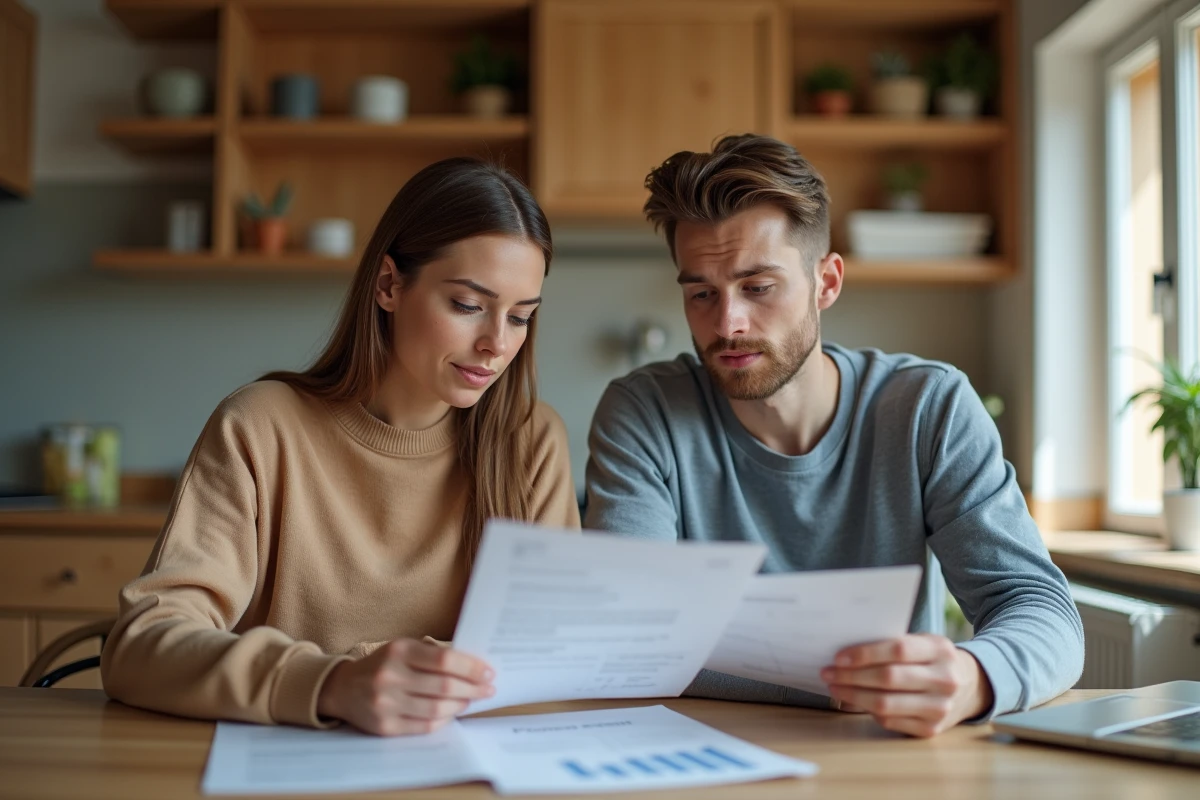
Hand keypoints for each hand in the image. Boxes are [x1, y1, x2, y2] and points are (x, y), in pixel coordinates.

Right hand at [317, 638, 494, 735]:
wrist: (342, 688)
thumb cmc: (382, 665)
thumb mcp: (402, 648)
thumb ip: (432, 654)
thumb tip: (471, 665)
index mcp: (398, 652)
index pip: (444, 660)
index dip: (470, 667)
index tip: (488, 672)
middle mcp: (391, 677)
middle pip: (444, 686)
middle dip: (472, 688)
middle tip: (487, 688)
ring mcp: (386, 704)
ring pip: (436, 709)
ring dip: (460, 705)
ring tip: (471, 700)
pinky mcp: (385, 726)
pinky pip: (423, 725)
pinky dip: (443, 720)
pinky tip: (451, 713)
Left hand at [820, 634, 992, 737]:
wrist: (971, 686)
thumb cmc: (934, 659)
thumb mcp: (924, 642)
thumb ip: (894, 644)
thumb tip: (846, 652)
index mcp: (940, 650)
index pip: (898, 650)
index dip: (865, 654)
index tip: (838, 657)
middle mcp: (944, 680)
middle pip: (888, 679)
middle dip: (851, 676)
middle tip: (828, 672)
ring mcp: (940, 708)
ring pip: (886, 704)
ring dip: (853, 695)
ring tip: (835, 686)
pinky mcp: (931, 729)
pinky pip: (890, 721)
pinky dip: (867, 711)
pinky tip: (854, 700)